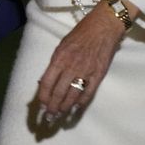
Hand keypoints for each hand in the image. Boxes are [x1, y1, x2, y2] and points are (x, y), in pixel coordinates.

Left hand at [35, 1, 128, 124]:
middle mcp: (71, 66)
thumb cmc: (81, 33)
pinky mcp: (98, 74)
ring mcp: (85, 71)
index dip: (43, 97)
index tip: (41, 106)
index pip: (47, 82)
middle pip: (59, 92)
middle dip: (52, 108)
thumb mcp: (62, 45)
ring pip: (72, 96)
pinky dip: (81, 103)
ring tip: (60, 117)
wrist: (104, 26)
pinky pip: (88, 93)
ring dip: (65, 108)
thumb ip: (56, 63)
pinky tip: (75, 109)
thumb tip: (46, 81)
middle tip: (49, 118)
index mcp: (59, 57)